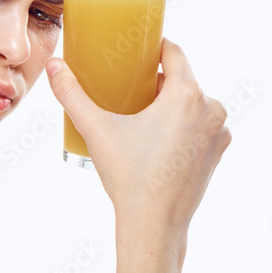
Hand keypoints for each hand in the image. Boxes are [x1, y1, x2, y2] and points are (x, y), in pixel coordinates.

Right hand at [45, 38, 230, 233]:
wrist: (154, 226)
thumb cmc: (129, 176)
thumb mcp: (96, 129)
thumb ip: (72, 94)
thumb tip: (53, 66)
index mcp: (187, 96)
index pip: (175, 53)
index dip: (155, 46)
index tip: (136, 48)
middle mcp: (211, 110)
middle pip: (182, 79)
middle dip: (156, 78)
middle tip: (127, 83)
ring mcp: (218, 134)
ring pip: (192, 102)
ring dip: (170, 101)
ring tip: (140, 110)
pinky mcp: (217, 153)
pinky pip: (199, 125)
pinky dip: (182, 123)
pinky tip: (158, 134)